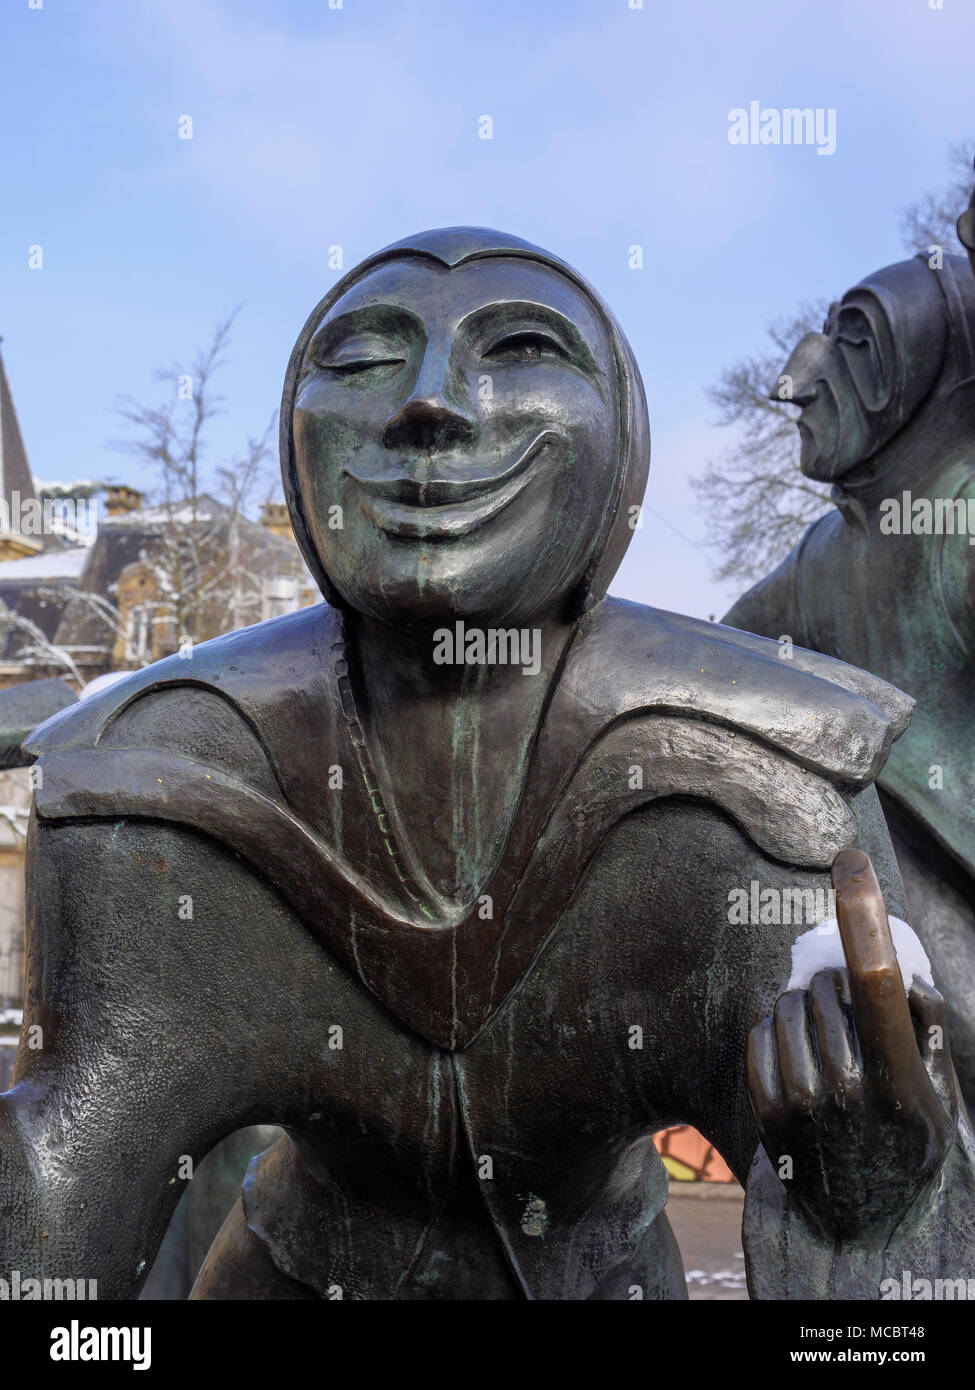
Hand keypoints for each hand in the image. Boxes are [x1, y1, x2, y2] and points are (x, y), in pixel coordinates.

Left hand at [746, 848, 956, 1242]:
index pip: (876, 976)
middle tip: (849, 1011)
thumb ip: (925, 1029)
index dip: (864, 910)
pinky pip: (758, 1034)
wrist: (865, 1222)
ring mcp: (800, 1104)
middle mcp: (846, 1090)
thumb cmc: (909, 1140)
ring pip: (786, 1004)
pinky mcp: (765, 1113)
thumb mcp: (938, 1092)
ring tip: (824, 1035)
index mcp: (898, 1080)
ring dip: (803, 1002)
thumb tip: (903, 973)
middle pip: (827, 986)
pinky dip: (774, 1028)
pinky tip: (794, 1048)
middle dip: (837, 981)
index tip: (851, 860)